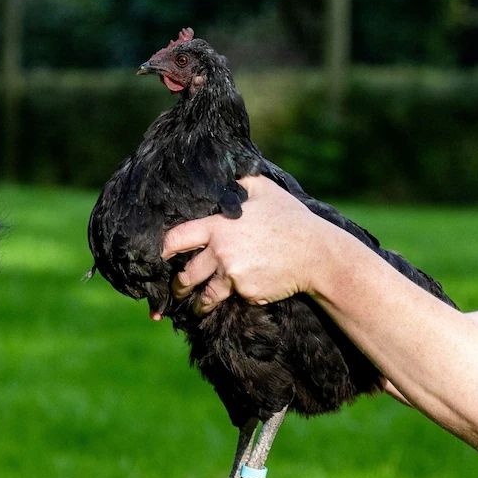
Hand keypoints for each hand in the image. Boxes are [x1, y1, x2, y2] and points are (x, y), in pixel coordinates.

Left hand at [161, 175, 332, 313]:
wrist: (317, 255)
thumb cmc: (291, 219)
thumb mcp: (265, 191)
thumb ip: (240, 182)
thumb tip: (226, 170)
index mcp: (218, 228)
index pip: (177, 239)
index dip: (164, 249)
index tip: (160, 256)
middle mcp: (220, 253)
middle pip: (186, 275)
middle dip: (178, 285)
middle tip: (177, 288)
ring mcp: (232, 276)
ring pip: (206, 294)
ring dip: (199, 303)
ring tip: (196, 307)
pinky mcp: (246, 294)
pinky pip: (233, 298)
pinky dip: (234, 298)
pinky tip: (238, 296)